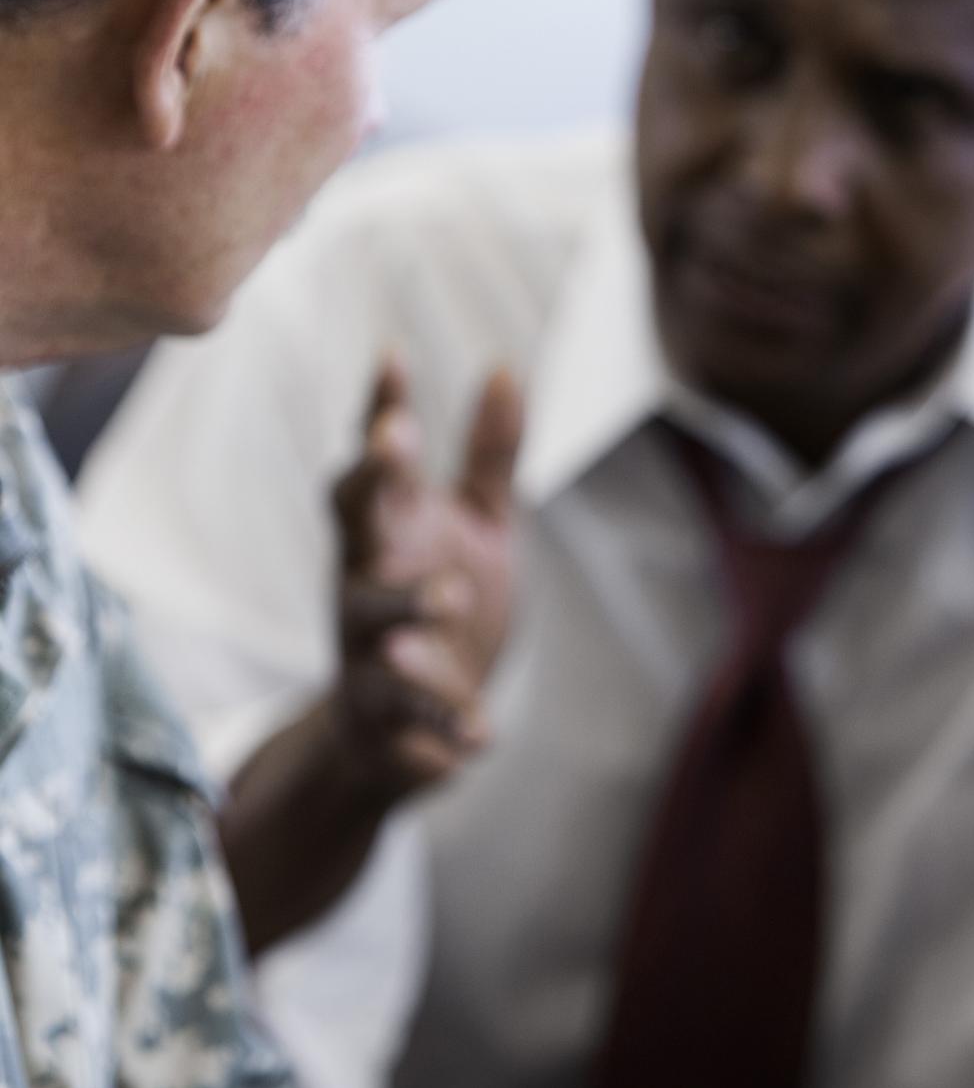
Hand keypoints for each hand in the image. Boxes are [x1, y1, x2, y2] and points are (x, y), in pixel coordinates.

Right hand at [332, 355, 522, 798]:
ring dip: (408, 603)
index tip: (393, 354)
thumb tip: (506, 366)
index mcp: (392, 524)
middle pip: (353, 517)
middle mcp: (365, 574)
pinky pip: (412, 714)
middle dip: (369, 477)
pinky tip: (485, 733)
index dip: (381, 406)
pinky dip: (448, 721)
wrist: (404, 732)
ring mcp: (369, 644)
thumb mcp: (478, 526)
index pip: (380, 457)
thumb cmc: (442, 608)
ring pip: (376, 617)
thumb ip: (489, 456)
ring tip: (451, 594)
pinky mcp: (387, 712)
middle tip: (389, 436)